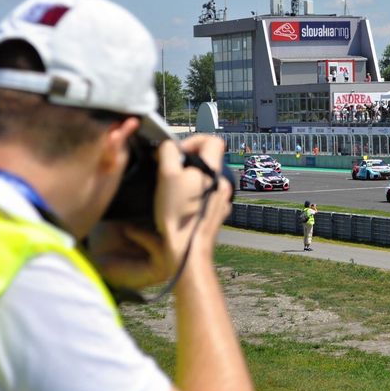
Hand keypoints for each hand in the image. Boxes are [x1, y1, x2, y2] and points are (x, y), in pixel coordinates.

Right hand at [89, 135, 231, 289]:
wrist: (187, 250)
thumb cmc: (177, 213)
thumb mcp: (166, 175)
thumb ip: (168, 152)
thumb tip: (169, 146)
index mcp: (213, 170)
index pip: (212, 140)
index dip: (193, 141)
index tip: (177, 153)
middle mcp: (222, 182)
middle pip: (208, 160)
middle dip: (188, 163)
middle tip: (170, 174)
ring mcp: (223, 199)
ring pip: (206, 179)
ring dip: (191, 181)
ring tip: (174, 193)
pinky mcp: (218, 214)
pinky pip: (207, 197)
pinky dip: (195, 197)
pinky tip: (182, 207)